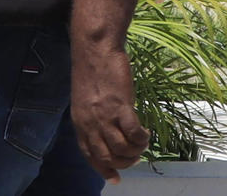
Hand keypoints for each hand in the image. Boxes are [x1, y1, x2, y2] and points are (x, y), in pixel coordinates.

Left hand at [70, 42, 148, 181]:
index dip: (104, 169)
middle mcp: (90, 124)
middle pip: (107, 156)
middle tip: (135, 156)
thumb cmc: (92, 69)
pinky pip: (133, 133)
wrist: (95, 49)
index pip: (90, 155)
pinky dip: (141, 138)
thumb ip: (92, 117)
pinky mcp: (120, 106)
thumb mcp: (85, 99)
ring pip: (122, 149)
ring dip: (135, 151)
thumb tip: (106, 131)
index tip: (115, 177)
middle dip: (124, 162)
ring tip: (142, 142)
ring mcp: (105, 116)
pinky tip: (146, 132)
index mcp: (80, 123)